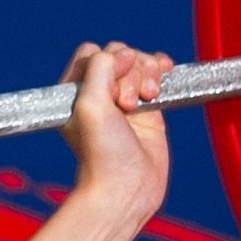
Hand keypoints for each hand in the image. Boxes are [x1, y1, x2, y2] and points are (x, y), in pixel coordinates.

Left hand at [60, 40, 170, 225]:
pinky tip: (166, 72)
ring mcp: (122, 98)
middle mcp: (97, 92)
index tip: (112, 91)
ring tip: (146, 100)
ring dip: (146, 74)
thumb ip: (100, 68)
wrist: (127, 188)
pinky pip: (154, 72)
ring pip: (138, 61)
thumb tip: (125, 53)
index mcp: (74, 91)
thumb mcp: (90, 104)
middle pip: (119, 54)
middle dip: (129, 72)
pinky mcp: (146, 107)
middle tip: (126, 106)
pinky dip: (160, 69)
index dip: (108, 62)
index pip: (92, 52)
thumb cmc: (103, 153)